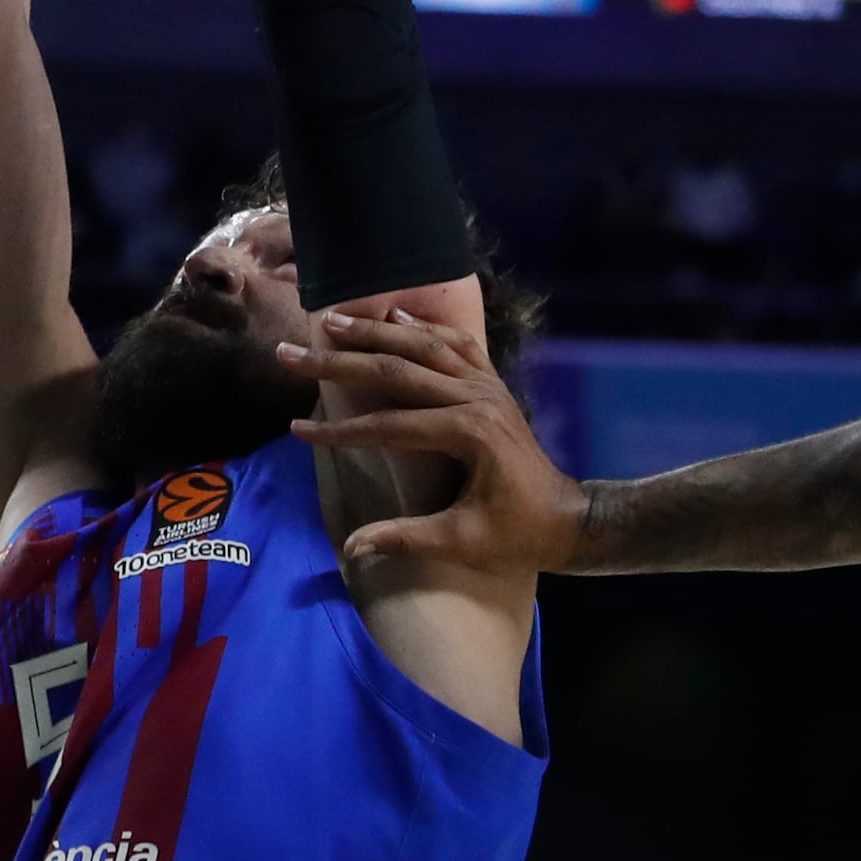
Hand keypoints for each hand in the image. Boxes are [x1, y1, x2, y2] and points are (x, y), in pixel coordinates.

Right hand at [282, 310, 586, 586]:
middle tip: (291, 353)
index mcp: (468, 432)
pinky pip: (454, 343)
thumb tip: (353, 546)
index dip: (339, 431)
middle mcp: (476, 397)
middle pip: (396, 369)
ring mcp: (486, 385)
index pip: (388, 425)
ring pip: (422, 345)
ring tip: (329, 319)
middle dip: (338, 361)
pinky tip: (393, 315)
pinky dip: (422, 327)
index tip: (295, 431)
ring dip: (373, 331)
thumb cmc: (519, 535)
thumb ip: (407, 538)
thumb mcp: (463, 543)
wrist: (569, 518)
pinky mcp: (492, 384)